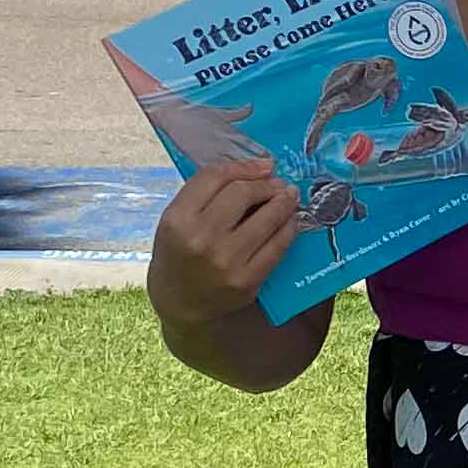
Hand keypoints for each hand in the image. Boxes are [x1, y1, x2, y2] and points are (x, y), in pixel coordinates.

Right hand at [148, 165, 299, 329]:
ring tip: (289, 196)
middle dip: (266, 184)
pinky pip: (278, 246)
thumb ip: (206, 193)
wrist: (179, 301)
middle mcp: (201, 238)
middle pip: (243, 193)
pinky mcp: (248, 280)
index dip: (244, 167)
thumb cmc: (179, 252)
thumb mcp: (177, 218)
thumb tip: (257, 168)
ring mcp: (226, 261)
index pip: (215, 178)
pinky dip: (288, 228)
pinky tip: (290, 220)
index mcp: (178, 219)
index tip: (264, 165)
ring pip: (267, 218)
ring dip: (284, 202)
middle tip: (277, 183)